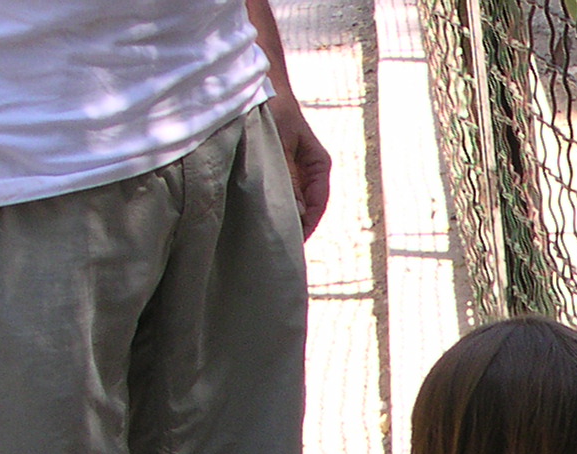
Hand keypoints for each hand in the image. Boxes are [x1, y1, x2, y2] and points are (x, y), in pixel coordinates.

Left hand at [266, 95, 330, 237]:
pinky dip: (271, 205)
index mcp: (319, 165)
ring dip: (281, 217)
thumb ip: (288, 177)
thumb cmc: (272, 107)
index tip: (295, 241)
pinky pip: (278, 194)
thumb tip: (297, 214)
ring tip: (268, 236)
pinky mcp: (276, 170)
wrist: (258, 83)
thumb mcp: (279, 141)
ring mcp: (293, 171)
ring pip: (292, 203)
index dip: (309, 225)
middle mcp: (309, 172)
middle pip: (306, 208)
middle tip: (278, 247)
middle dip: (294, 226)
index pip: (319, 203)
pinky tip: (258, 217)